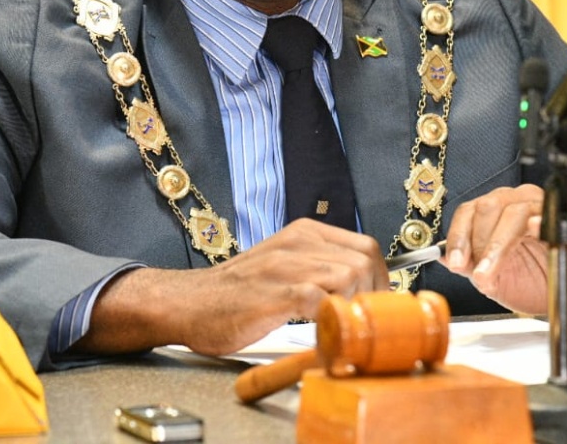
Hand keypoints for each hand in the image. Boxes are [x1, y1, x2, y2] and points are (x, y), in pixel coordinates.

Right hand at [80, 219, 387, 356]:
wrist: (187, 303)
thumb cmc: (236, 292)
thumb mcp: (283, 264)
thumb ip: (318, 268)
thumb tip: (362, 288)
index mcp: (304, 233)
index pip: (366, 247)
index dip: (379, 279)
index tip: (375, 304)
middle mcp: (298, 243)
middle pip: (364, 262)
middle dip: (372, 296)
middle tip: (360, 321)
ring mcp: (285, 267)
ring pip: (349, 276)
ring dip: (353, 307)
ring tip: (341, 326)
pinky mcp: (273, 293)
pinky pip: (321, 301)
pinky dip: (330, 321)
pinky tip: (321, 334)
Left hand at [441, 184, 566, 320]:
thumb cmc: (546, 282)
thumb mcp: (501, 280)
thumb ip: (476, 267)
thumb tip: (449, 259)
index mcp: (502, 214)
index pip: (471, 210)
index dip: (458, 235)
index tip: (454, 262)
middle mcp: (524, 205)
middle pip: (489, 206)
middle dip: (477, 241)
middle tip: (476, 273)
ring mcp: (550, 212)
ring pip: (515, 211)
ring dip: (497, 244)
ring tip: (491, 271)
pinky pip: (554, 218)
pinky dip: (538, 228)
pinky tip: (531, 241)